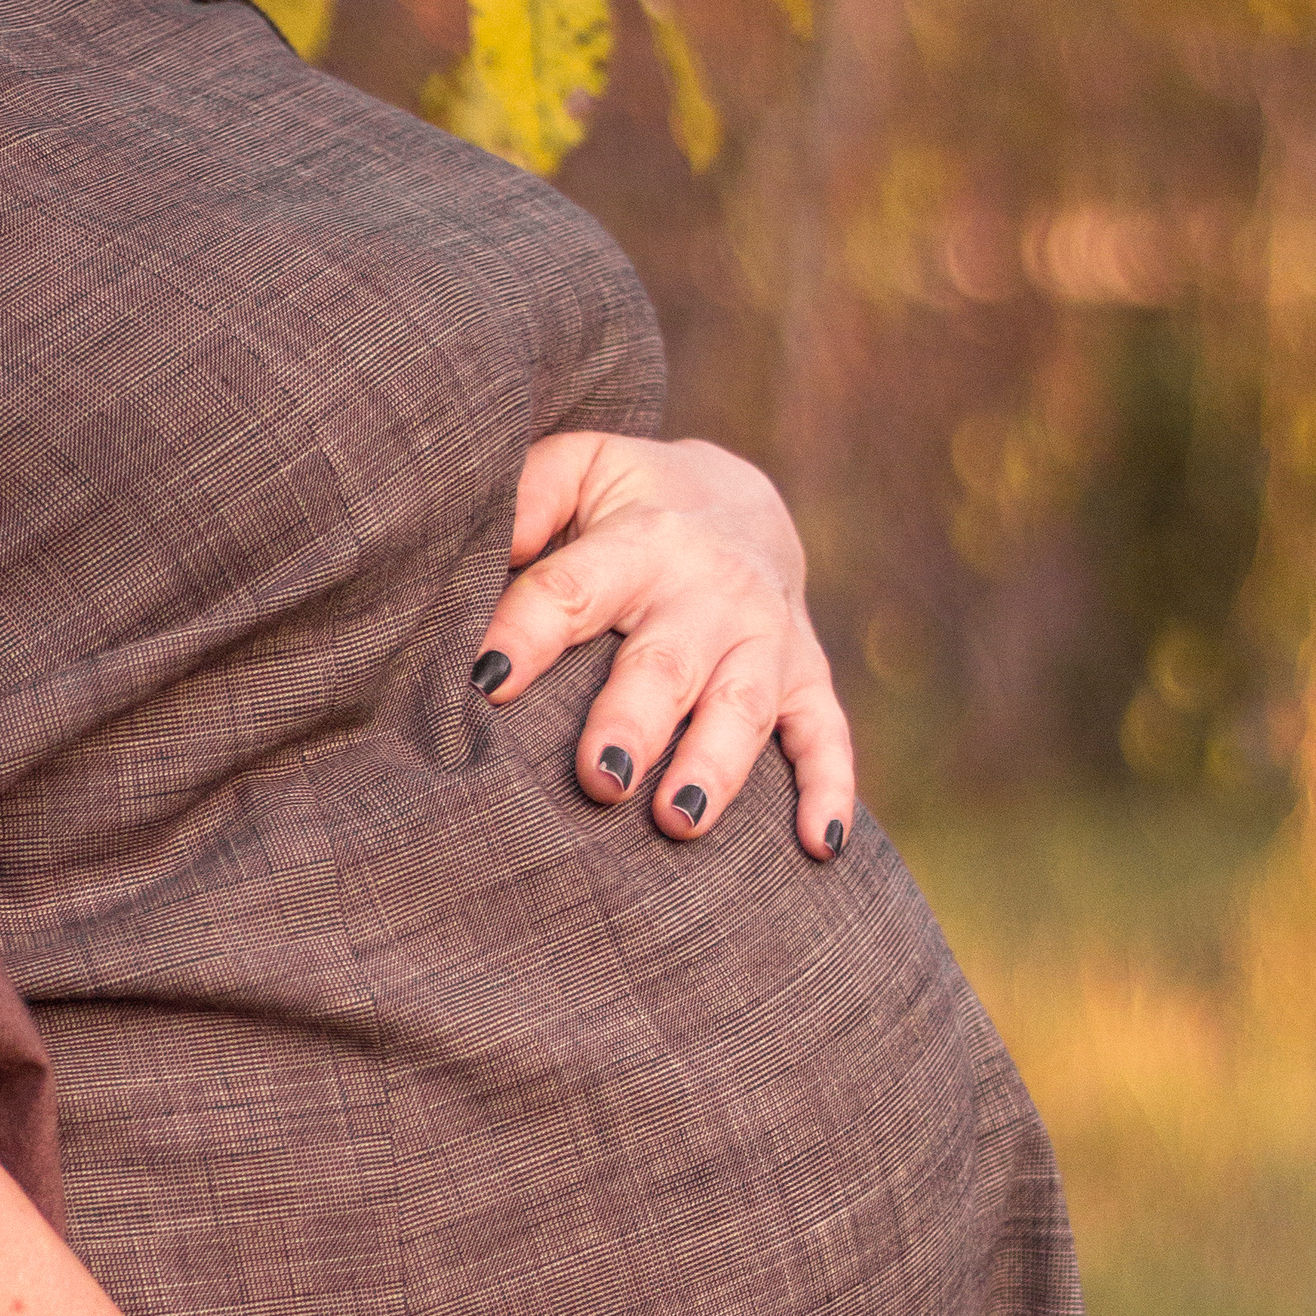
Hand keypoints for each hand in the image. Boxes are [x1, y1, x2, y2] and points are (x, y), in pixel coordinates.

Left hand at [474, 432, 855, 854]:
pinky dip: (830, 788)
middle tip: (601, 777)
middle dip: (636, 721)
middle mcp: (710, 591)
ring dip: (717, 765)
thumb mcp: (579, 471)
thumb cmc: (627, 504)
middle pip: (666, 663)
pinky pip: (826, 736)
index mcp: (641, 540)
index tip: (486, 680)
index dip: (530, 631)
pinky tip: (820, 845)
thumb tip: (485, 545)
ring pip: (743, 706)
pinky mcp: (807, 680)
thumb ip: (529, 497)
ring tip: (679, 820)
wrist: (740, 499)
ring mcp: (765, 639)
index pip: (575, 588)